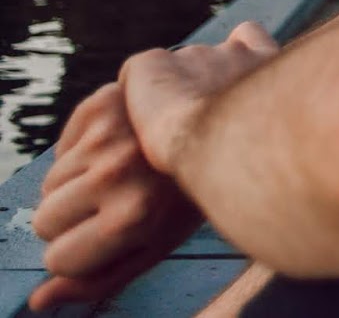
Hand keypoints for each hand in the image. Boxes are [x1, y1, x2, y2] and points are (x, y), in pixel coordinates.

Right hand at [27, 23, 278, 311]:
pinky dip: (81, 146)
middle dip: (71, 217)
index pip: (57, 257)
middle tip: (116, 202)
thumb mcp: (155, 247)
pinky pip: (62, 143)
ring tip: (126, 172)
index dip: (77, 251)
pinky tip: (121, 144)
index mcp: (131, 214)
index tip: (105, 239)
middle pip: (46, 218)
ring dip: (78, 180)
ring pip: (52, 179)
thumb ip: (99, 278)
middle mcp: (117, 172)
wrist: (237, 126)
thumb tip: (40, 301)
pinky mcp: (107, 102)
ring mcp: (112, 134)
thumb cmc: (193, 196)